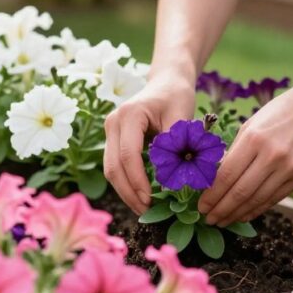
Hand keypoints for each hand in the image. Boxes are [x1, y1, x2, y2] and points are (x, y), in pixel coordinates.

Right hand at [104, 73, 195, 214]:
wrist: (167, 81)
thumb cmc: (177, 96)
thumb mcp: (182, 118)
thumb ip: (175, 149)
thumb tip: (170, 184)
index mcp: (129, 115)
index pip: (129, 155)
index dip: (138, 181)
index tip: (151, 199)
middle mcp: (113, 122)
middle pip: (114, 166)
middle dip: (129, 192)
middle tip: (147, 210)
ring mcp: (110, 130)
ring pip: (110, 169)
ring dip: (125, 191)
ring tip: (144, 207)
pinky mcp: (113, 138)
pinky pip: (115, 166)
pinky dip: (126, 183)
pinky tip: (140, 195)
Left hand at [198, 84, 292, 225]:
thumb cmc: (279, 112)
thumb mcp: (251, 124)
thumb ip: (235, 152)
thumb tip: (215, 181)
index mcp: (254, 139)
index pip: (227, 175)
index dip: (212, 195)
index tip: (201, 206)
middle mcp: (272, 155)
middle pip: (241, 192)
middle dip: (221, 210)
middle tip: (208, 219)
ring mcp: (289, 168)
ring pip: (257, 200)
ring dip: (237, 214)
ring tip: (222, 221)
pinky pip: (274, 199)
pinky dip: (256, 210)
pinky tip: (243, 215)